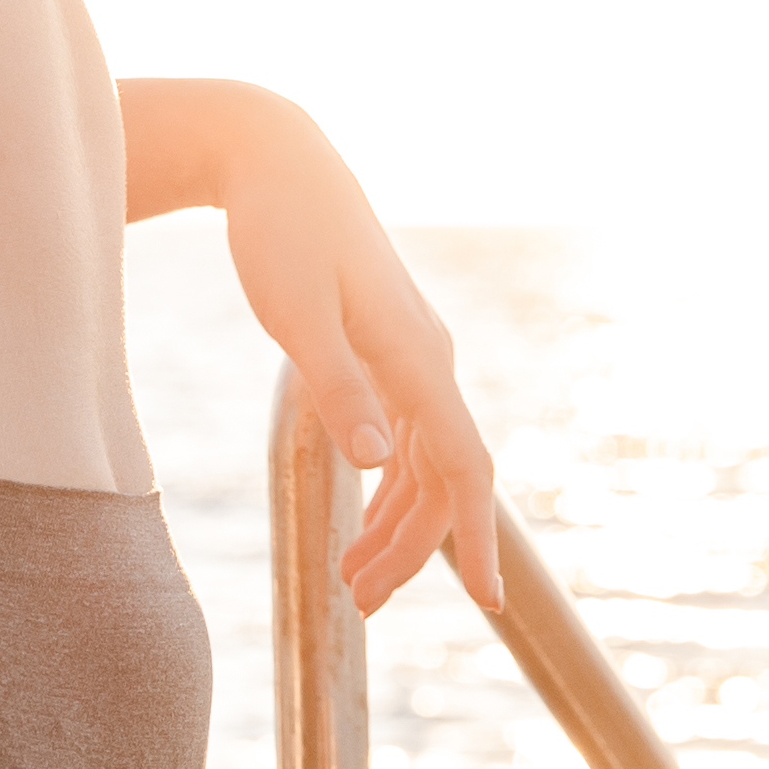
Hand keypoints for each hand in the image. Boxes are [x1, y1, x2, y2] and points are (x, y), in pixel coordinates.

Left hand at [209, 99, 504, 615]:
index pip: (465, 467)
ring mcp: (412, 356)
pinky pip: (406, 437)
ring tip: (355, 583)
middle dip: (413, 549)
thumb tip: (376, 463)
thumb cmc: (281, 234)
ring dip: (397, 525)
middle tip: (363, 607)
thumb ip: (337, 388)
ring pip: (423, 463)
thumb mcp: (296, 314)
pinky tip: (363, 520)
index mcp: (417, 358)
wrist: (278, 162)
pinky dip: (388, 486)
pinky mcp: (387, 350)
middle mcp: (429, 361)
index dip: (480, 538)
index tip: (490, 602)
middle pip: (443, 478)